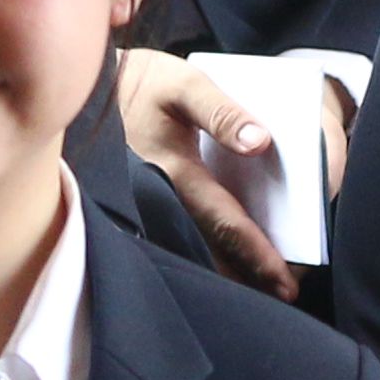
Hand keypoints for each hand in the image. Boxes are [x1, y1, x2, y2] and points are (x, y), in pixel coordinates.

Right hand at [114, 49, 298, 298]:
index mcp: (175, 172)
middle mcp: (160, 198)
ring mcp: (149, 204)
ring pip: (192, 248)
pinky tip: (225, 264)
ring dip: (227, 271)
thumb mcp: (184, 85)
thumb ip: (222, 113)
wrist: (95, 87)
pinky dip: (206, 252)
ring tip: (262, 289)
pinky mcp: (145, 202)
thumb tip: (260, 142)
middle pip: (211, 248)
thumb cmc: (146, 84)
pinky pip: (177, 235)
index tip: (284, 280)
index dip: (257, 252)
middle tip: (284, 295)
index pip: (224, 220)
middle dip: (248, 276)